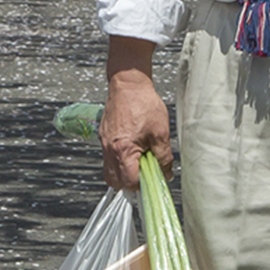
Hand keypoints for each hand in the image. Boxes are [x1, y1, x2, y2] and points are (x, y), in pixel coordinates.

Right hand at [102, 46, 171, 189]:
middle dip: (131, 183)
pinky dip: (120, 162)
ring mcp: (104, 144)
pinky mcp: (104, 138)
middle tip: (146, 173)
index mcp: (123, 150)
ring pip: (110, 173)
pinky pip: (109, 160)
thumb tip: (166, 173)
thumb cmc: (144, 104)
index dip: (143, 185)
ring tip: (139, 163)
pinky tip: (133, 152)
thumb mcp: (161, 132)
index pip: (129, 182)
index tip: (153, 179)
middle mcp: (109, 150)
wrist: (128, 84)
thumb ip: (164, 157)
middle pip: (115, 182)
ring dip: (124, 174)